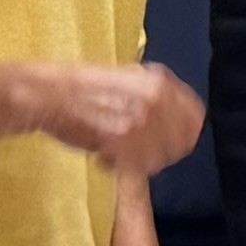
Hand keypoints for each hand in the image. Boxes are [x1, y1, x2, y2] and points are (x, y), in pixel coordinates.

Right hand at [40, 63, 205, 175]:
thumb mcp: (131, 78)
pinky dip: (120, 167)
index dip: (185, 132)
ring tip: (117, 151)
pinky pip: (135, 167)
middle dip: (163, 150)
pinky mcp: (120, 143)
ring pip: (159, 158)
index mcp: (160, 81)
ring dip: (140, 161)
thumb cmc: (84, 86)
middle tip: (140, 151)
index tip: (173, 141)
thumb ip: (159, 96)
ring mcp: (139, 122)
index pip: (195, 117)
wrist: (49, 95)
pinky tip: (105, 156)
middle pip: (181, 141)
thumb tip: (182, 118)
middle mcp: (155, 100)